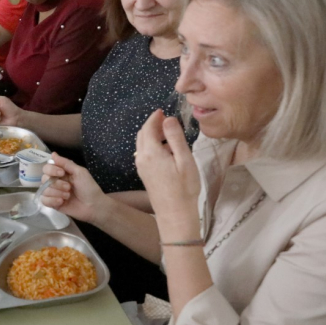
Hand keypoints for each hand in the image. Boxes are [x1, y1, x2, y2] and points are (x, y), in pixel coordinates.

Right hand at [39, 153, 109, 224]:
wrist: (93, 205)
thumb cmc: (89, 187)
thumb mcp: (79, 172)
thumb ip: (66, 163)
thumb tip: (53, 153)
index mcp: (61, 173)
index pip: (47, 168)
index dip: (52, 170)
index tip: (62, 173)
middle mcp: (55, 182)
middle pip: (44, 179)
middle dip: (57, 184)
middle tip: (69, 188)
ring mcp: (53, 193)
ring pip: (44, 190)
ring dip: (57, 193)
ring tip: (68, 196)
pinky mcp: (53, 204)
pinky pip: (44, 200)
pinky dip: (52, 201)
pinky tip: (61, 202)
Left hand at [135, 110, 201, 237]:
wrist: (174, 213)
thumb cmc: (184, 187)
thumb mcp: (184, 160)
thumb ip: (175, 138)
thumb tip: (168, 119)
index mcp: (151, 152)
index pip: (148, 128)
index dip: (154, 118)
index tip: (162, 111)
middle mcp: (142, 158)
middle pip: (142, 135)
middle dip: (152, 125)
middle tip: (165, 120)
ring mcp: (141, 167)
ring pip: (141, 144)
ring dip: (151, 135)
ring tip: (167, 133)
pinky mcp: (144, 174)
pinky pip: (144, 154)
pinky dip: (151, 145)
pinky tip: (164, 150)